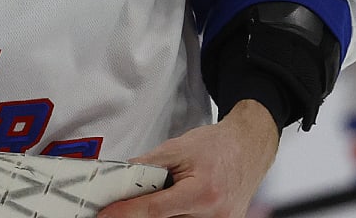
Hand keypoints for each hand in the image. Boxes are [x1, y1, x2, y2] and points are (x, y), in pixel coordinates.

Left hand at [97, 101, 280, 217]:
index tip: (105, 214)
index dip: (126, 212)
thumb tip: (119, 178)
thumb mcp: (178, 147)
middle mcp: (214, 215)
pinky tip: (179, 201)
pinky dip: (178, 214)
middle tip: (130, 199)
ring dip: (164, 212)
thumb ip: (147, 165)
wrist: (249, 148)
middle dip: (144, 210)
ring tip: (172, 190)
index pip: (155, 210)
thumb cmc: (217, 145)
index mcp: (203, 193)